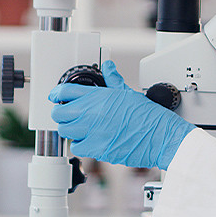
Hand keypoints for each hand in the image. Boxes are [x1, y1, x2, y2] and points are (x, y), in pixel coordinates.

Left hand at [49, 60, 193, 169]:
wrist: (159, 136)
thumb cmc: (148, 116)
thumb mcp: (128, 93)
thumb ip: (113, 80)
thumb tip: (108, 67)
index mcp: (99, 97)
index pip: (66, 91)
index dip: (57, 93)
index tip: (56, 96)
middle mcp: (92, 113)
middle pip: (59, 113)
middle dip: (61, 112)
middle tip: (68, 113)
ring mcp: (92, 132)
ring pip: (65, 131)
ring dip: (70, 129)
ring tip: (80, 127)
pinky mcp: (97, 149)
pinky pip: (78, 147)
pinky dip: (81, 144)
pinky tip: (91, 140)